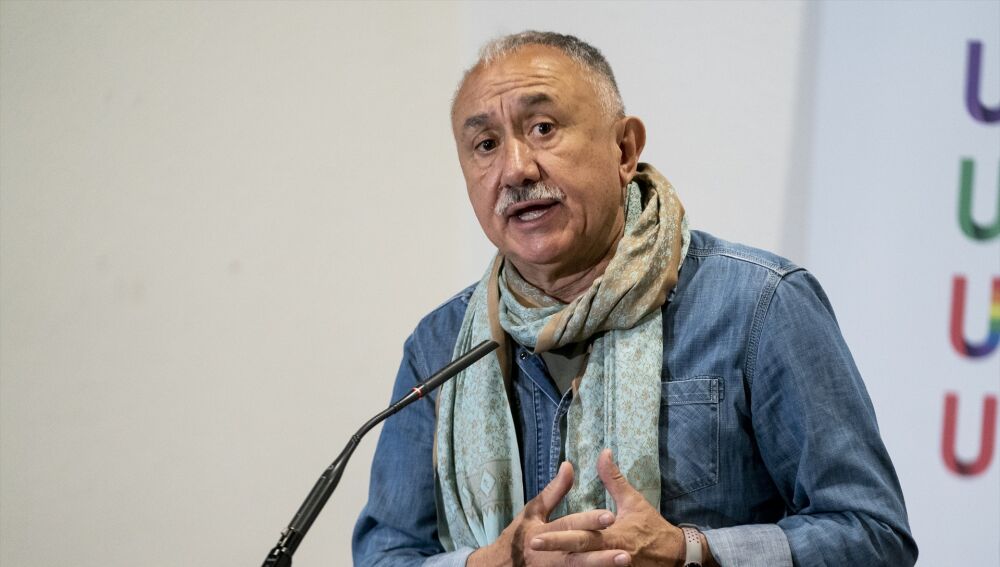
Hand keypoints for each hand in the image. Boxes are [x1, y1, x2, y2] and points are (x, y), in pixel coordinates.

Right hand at [468, 461, 622, 566]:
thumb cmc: (519, 535)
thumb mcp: (533, 511)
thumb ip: (555, 491)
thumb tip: (569, 465)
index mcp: (542, 533)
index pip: (568, 525)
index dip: (589, 521)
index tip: (611, 516)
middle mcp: (548, 556)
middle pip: (578, 555)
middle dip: (601, 555)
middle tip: (626, 553)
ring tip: (624, 563)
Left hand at [529, 449, 717, 566]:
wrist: (675, 554)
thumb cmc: (651, 526)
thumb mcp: (633, 500)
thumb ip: (614, 479)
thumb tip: (603, 453)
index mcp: (614, 536)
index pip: (583, 537)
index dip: (560, 538)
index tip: (537, 537)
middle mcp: (612, 554)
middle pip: (579, 554)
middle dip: (555, 550)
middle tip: (532, 546)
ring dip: (564, 565)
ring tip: (539, 562)